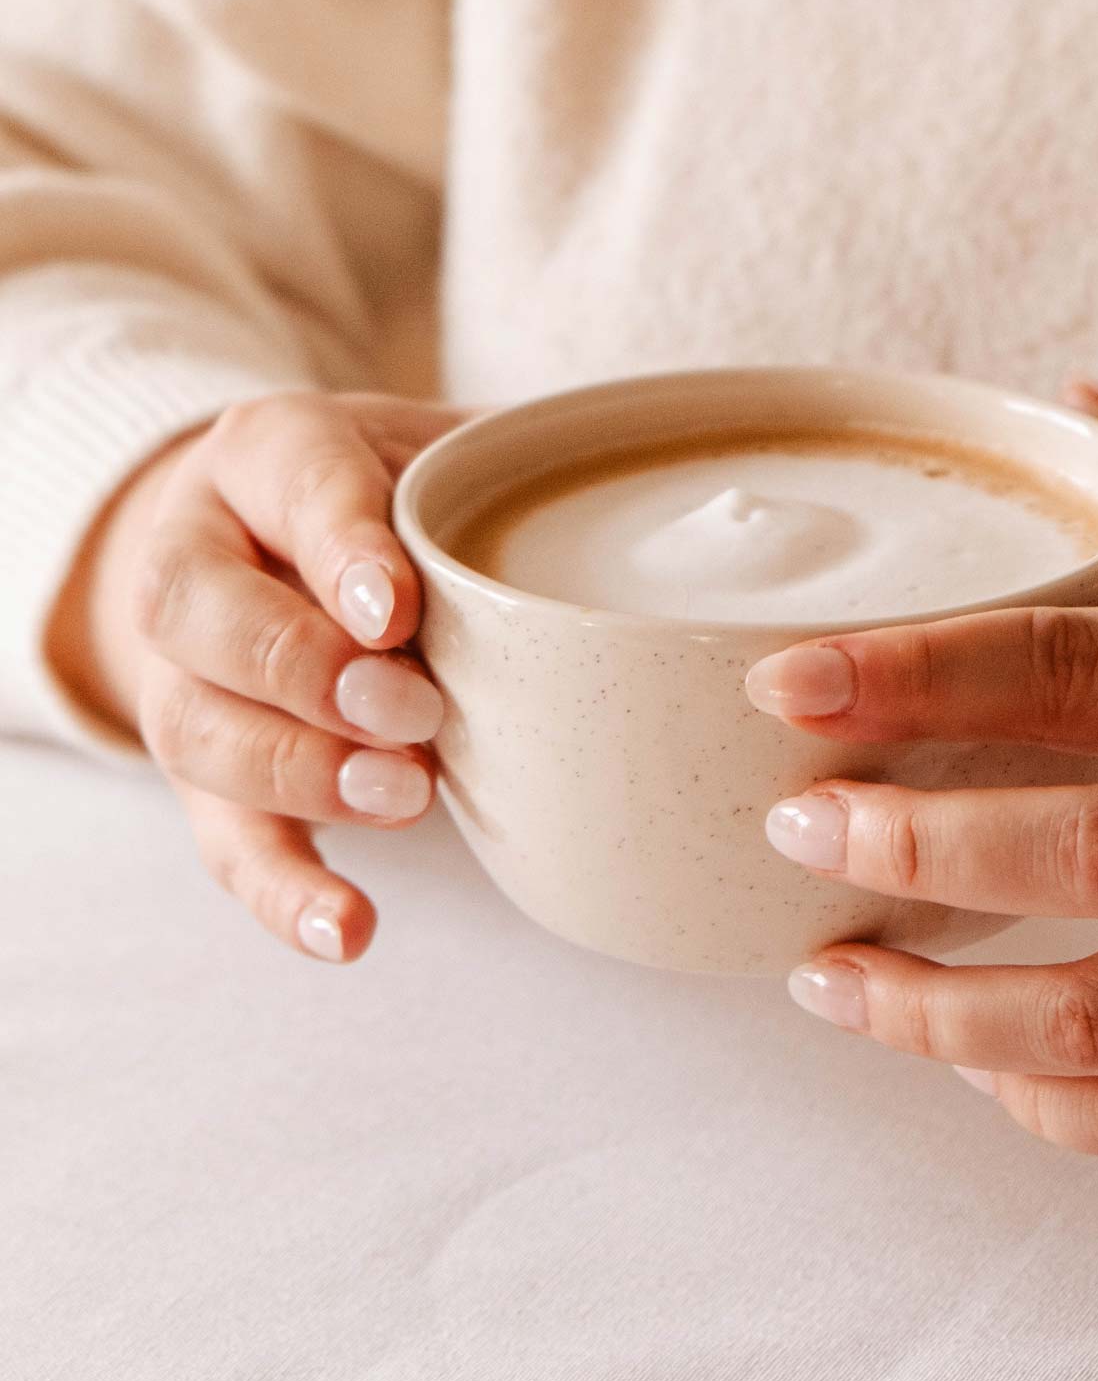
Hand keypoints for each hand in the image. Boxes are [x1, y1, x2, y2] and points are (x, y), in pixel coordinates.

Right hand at [48, 390, 468, 963]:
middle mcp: (196, 555)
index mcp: (265, 451)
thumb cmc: (401, 491)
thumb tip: (630, 515)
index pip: (288, 484)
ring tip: (409, 797)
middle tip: (412, 709)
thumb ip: (503, 475)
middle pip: (197, 611)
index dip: (339, 547)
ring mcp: (185, 673)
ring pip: (196, 729)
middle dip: (304, 669)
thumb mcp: (445, 451)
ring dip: (300, 773)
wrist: (291, 539)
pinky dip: (284, 892)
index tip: (396, 609)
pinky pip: (225, 840)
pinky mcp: (205, 777)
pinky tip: (349, 928)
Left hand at [745, 379, 1097, 1157]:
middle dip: (907, 847)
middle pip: (1081, 844)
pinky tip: (978, 1064)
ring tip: (832, 982)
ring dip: (939, 1015)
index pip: (1080, 663)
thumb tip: (1081, 404)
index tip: (789, 684)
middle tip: (792, 833)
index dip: (915, 674)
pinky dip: (1052, 1103)